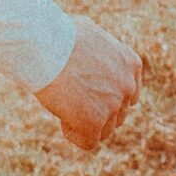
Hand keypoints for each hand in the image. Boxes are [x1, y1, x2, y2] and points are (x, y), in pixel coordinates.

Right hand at [34, 17, 142, 148]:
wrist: (45, 45)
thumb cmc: (58, 34)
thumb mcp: (88, 33)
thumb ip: (98, 48)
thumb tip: (92, 47)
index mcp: (131, 64)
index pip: (127, 95)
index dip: (105, 97)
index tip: (85, 90)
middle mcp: (127, 86)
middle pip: (116, 114)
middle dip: (95, 110)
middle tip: (70, 97)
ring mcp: (113, 105)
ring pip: (103, 130)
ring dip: (84, 123)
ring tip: (64, 104)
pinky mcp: (94, 122)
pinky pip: (87, 142)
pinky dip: (73, 133)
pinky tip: (61, 117)